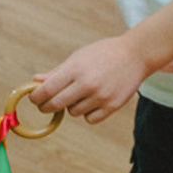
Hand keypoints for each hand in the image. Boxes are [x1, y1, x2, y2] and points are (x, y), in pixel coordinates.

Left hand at [30, 33, 150, 125]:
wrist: (138, 54)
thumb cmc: (105, 53)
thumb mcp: (79, 57)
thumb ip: (57, 72)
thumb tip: (35, 81)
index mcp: (76, 69)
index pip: (46, 90)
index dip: (36, 97)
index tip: (35, 98)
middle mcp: (87, 84)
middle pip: (55, 105)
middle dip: (47, 106)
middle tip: (48, 104)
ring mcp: (101, 96)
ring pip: (73, 112)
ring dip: (72, 106)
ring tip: (82, 94)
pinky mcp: (113, 105)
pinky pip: (90, 119)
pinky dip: (88, 113)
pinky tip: (93, 101)